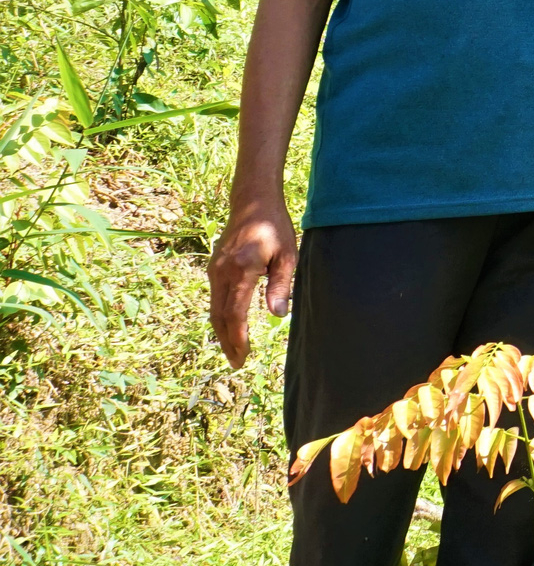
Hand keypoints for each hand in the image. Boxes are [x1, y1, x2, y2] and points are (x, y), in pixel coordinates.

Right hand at [208, 200, 298, 367]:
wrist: (252, 202)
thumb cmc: (275, 228)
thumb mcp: (287, 256)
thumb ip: (280, 286)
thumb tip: (278, 316)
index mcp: (241, 270)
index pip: (235, 314)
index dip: (238, 338)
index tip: (243, 356)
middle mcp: (222, 272)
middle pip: (219, 316)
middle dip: (227, 342)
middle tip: (237, 363)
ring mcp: (214, 270)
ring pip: (214, 309)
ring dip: (222, 332)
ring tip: (233, 351)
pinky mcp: (213, 267)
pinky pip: (214, 298)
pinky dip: (220, 317)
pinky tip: (229, 327)